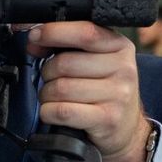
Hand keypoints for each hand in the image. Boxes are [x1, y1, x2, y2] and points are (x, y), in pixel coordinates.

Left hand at [27, 22, 150, 161]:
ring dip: (46, 95)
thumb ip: (69, 45)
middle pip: (65, 63)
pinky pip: (64, 111)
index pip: (85, 32)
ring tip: (53, 98)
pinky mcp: (108, 119)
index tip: (35, 37)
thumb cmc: (104, 90)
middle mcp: (124, 68)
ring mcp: (118, 95)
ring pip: (61, 88)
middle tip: (49, 79)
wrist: (126, 129)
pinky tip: (52, 112)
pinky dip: (49, 112)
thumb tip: (34, 39)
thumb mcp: (96, 60)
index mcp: (120, 46)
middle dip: (47, 72)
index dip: (54, 32)